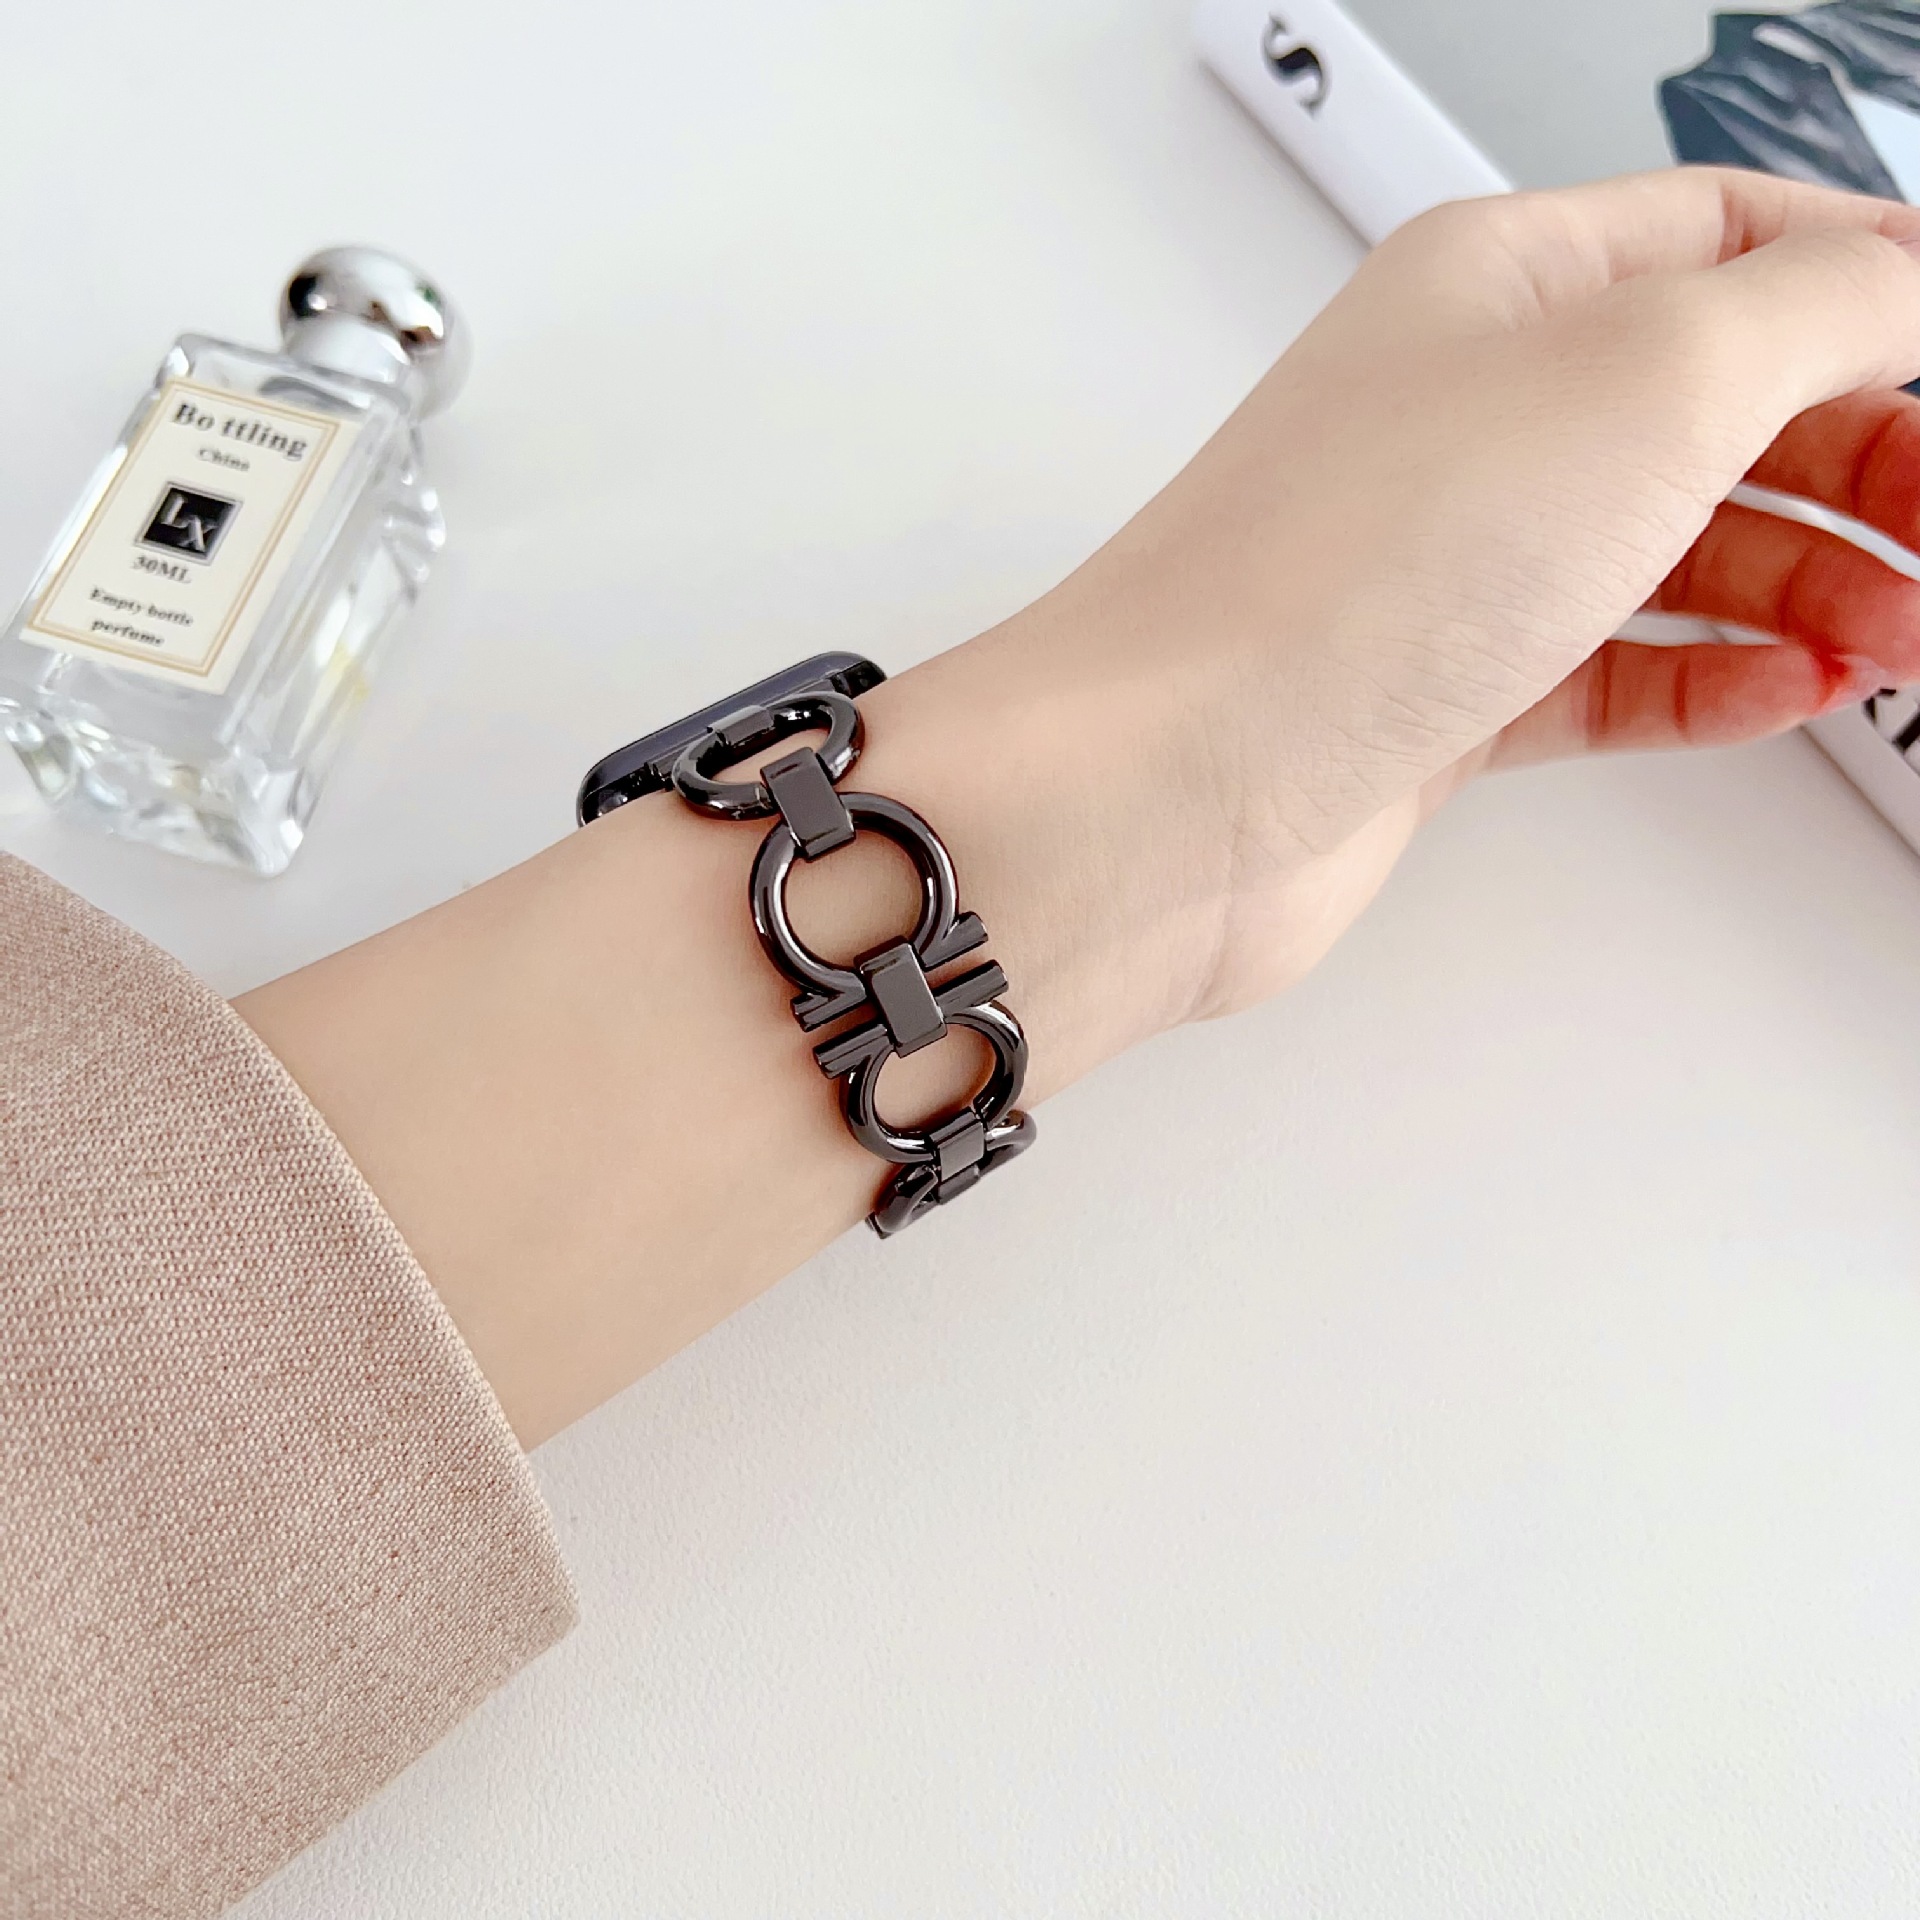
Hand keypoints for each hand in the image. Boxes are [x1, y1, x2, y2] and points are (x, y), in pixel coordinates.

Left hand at [971, 168, 1919, 1027]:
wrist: (1174, 783)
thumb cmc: (1339, 576)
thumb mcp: (1647, 374)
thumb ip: (1817, 310)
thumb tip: (1914, 277)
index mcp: (1504, 282)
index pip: (1739, 241)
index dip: (1879, 294)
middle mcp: (1473, 413)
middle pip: (1728, 405)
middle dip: (1867, 462)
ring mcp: (1453, 563)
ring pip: (1679, 550)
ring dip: (1812, 583)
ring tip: (1905, 633)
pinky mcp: (1439, 693)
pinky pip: (1611, 671)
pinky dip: (1711, 680)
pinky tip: (1786, 691)